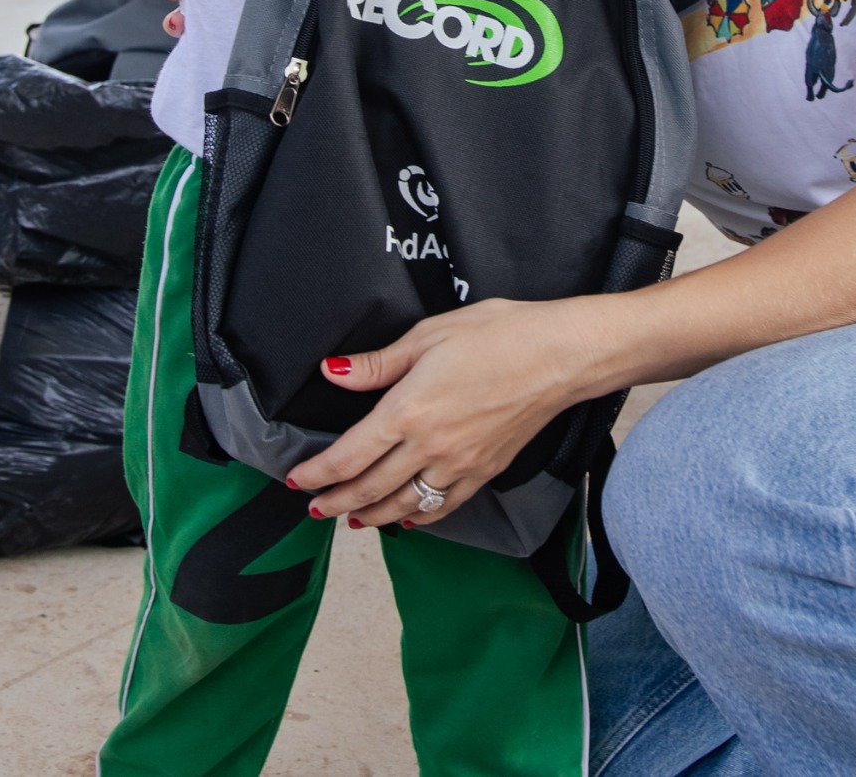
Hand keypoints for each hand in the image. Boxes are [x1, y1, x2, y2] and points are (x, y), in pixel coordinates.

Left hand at [288, 298, 590, 529]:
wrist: (559, 355)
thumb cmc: (498, 334)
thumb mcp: (428, 336)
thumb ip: (377, 364)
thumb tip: (333, 373)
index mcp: (408, 411)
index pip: (348, 457)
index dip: (316, 474)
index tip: (296, 480)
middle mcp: (429, 446)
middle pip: (369, 489)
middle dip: (335, 502)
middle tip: (312, 509)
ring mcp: (459, 465)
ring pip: (403, 505)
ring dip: (370, 516)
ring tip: (349, 519)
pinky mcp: (484, 471)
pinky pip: (443, 506)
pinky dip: (419, 518)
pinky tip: (407, 520)